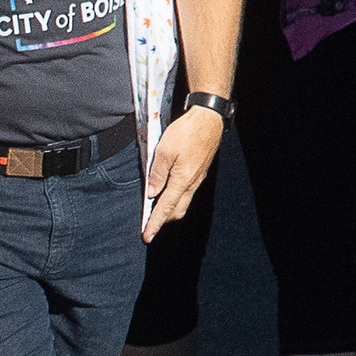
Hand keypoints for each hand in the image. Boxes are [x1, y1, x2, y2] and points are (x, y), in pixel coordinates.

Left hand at [141, 106, 222, 238]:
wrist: (208, 118)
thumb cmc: (186, 132)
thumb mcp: (164, 150)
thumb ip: (157, 173)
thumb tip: (152, 193)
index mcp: (182, 180)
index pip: (166, 208)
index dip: (155, 223)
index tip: (147, 237)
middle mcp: (192, 183)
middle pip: (176, 210)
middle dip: (163, 220)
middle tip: (148, 224)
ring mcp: (198, 178)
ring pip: (183, 202)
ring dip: (169, 209)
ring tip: (155, 210)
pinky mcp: (199, 171)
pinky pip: (186, 191)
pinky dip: (175, 198)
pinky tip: (167, 192)